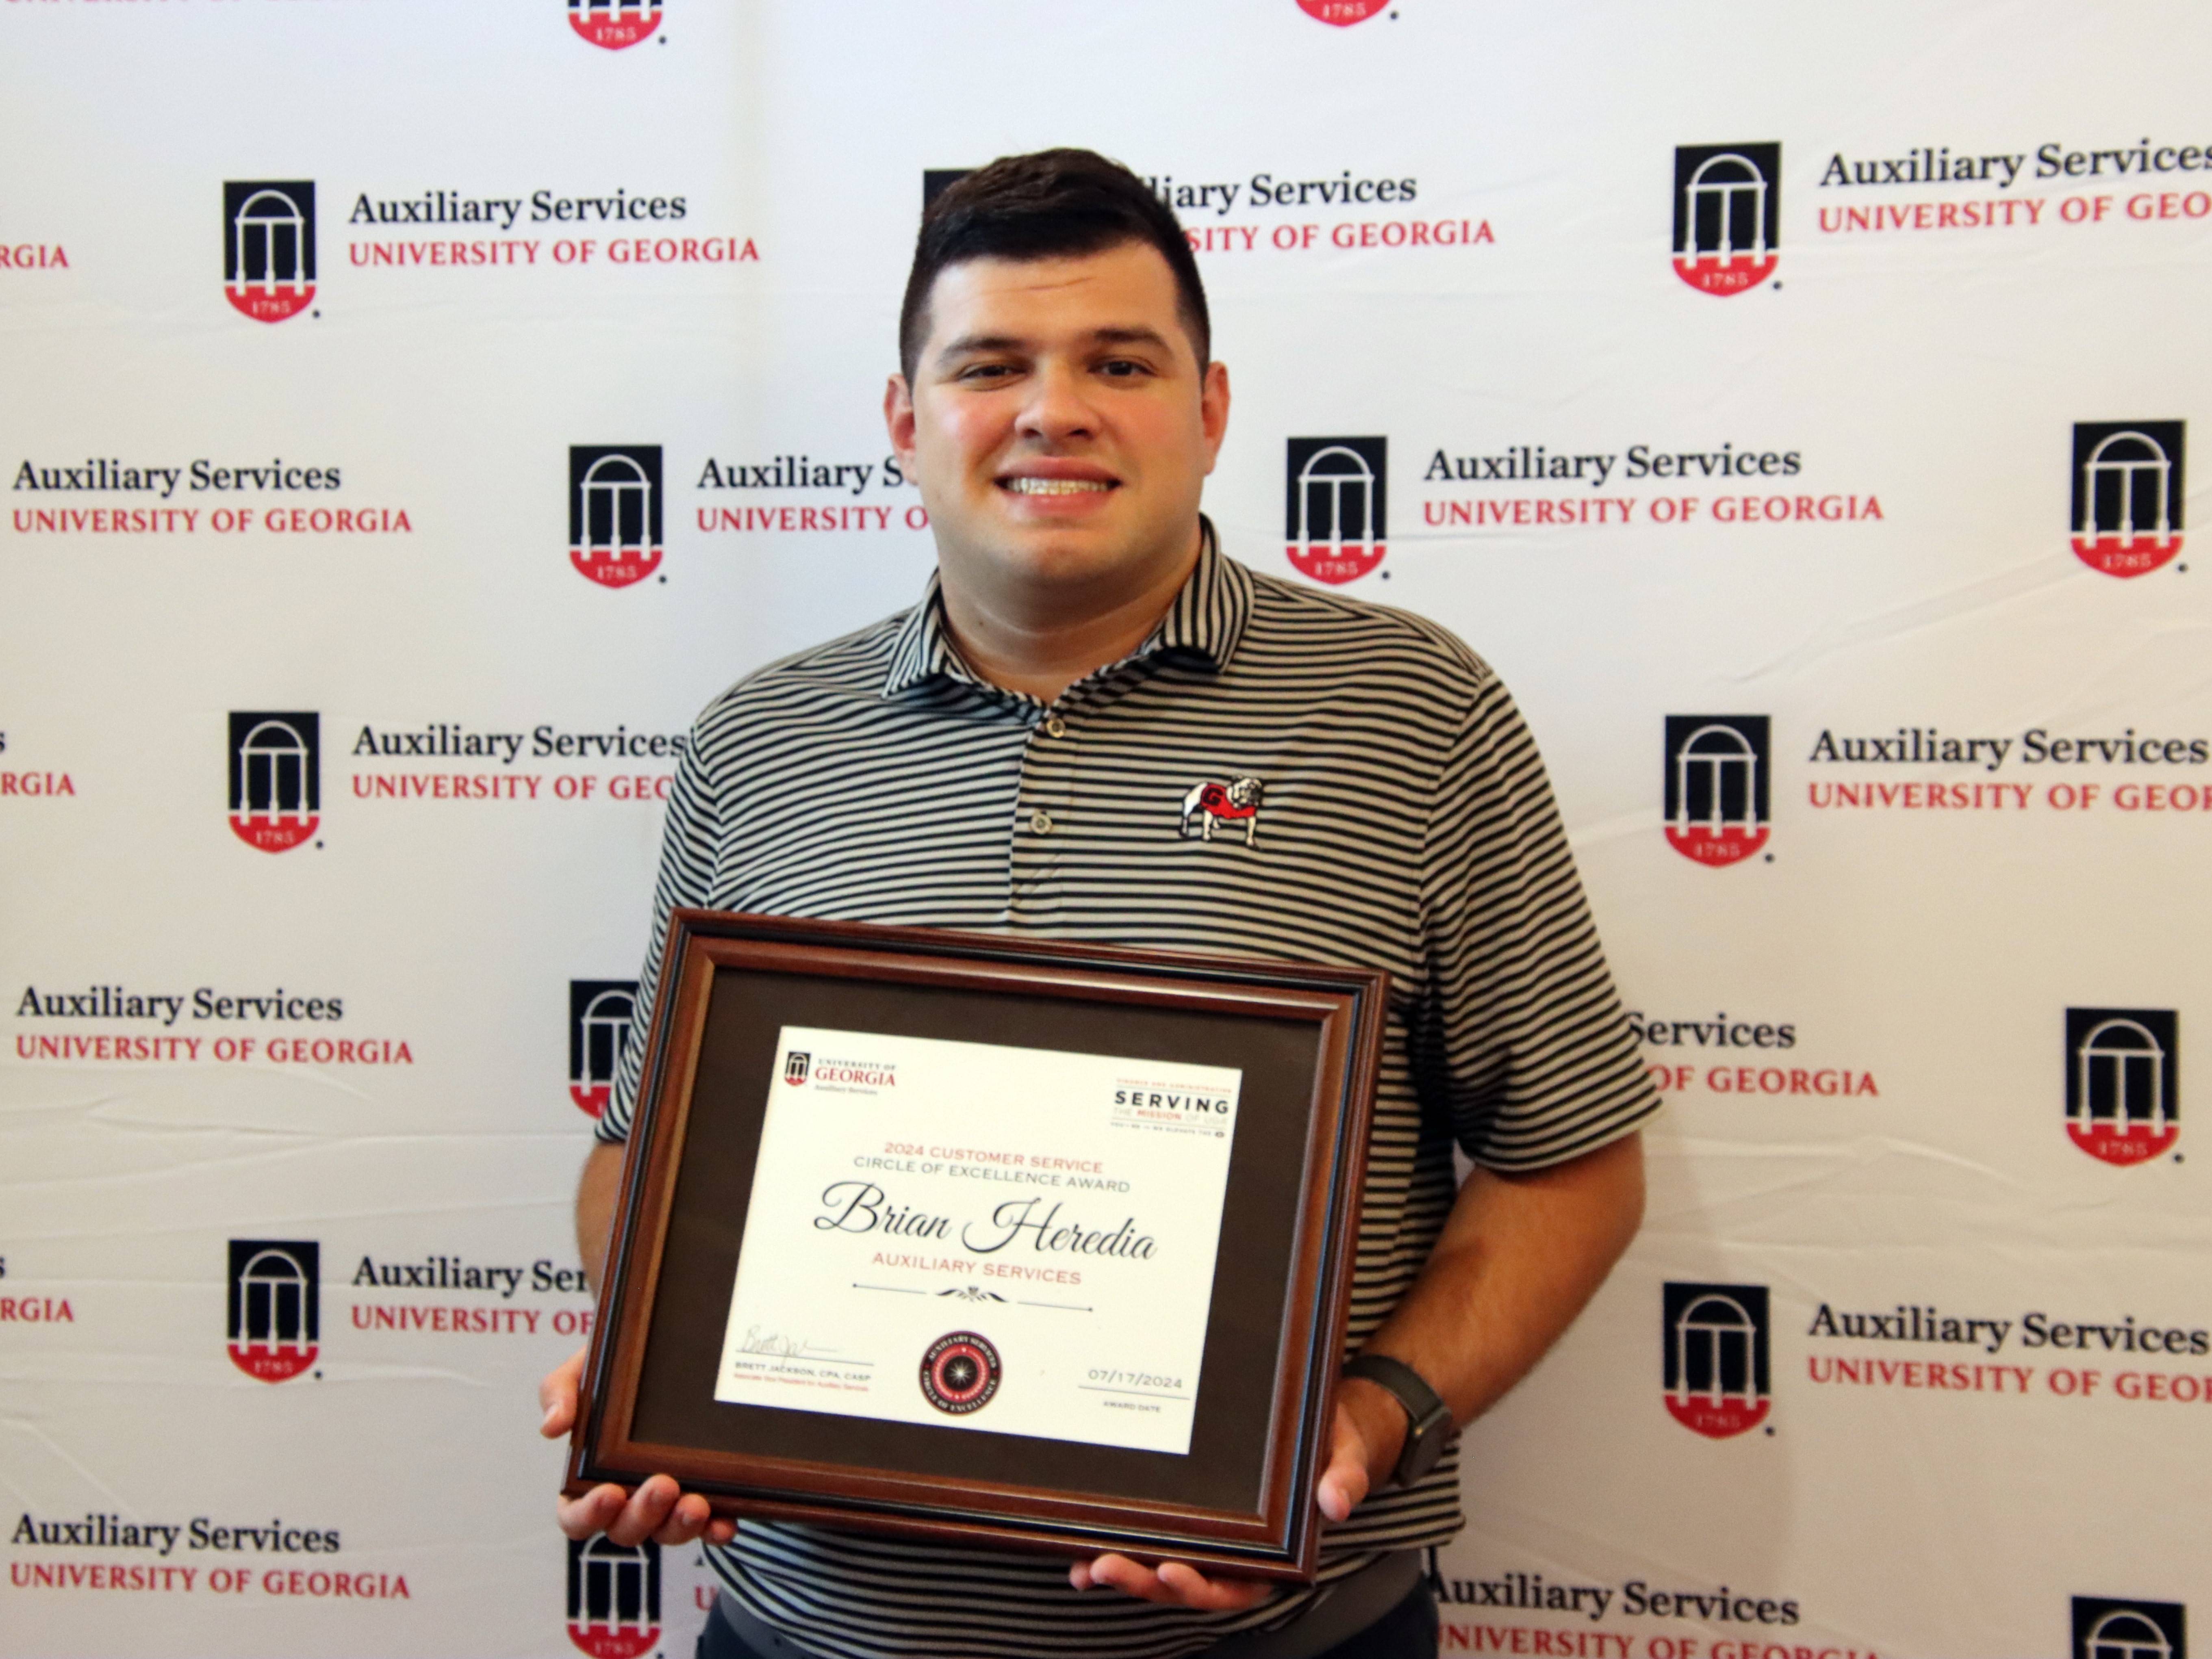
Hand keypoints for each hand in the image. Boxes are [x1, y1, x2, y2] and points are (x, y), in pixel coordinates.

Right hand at [541, 1346, 735, 1547]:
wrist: (669, 1346)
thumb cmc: (617, 1369)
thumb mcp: (585, 1370)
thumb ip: (559, 1391)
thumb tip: (552, 1427)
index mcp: (589, 1478)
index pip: (576, 1515)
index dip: (589, 1515)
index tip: (609, 1493)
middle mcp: (627, 1499)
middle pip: (626, 1529)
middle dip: (644, 1513)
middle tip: (663, 1485)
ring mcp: (666, 1504)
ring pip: (666, 1532)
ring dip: (680, 1526)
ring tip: (696, 1503)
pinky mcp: (703, 1498)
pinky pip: (708, 1526)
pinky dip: (714, 1530)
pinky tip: (723, 1524)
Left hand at [1068, 1383, 1405, 1607]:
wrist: (1317, 1422)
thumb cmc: (1330, 1442)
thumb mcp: (1345, 1454)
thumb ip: (1344, 1478)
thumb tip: (1337, 1502)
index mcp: (1273, 1556)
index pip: (1234, 1588)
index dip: (1201, 1587)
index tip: (1172, 1571)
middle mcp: (1234, 1556)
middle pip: (1184, 1583)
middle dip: (1144, 1581)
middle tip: (1107, 1564)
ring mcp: (1204, 1539)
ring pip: (1158, 1568)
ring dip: (1122, 1571)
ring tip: (1086, 1566)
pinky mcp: (1184, 1516)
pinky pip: (1148, 1538)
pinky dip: (1115, 1548)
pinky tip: (1080, 1549)